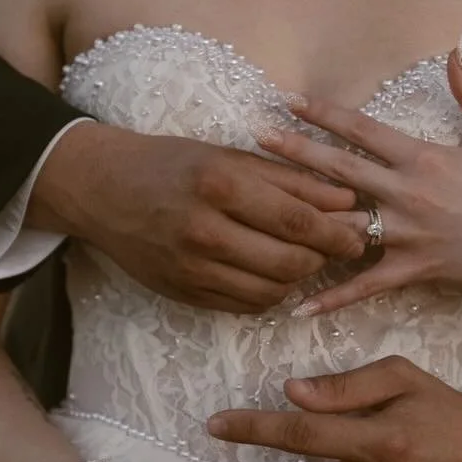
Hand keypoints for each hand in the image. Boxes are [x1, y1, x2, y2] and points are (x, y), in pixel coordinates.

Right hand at [31, 123, 364, 313]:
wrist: (102, 190)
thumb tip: (346, 201)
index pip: (298, 221)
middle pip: (291, 263)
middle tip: (336, 248)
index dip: (337, 233)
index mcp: (220, 185)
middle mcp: (205, 230)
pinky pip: (245, 305)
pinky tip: (270, 272)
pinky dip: (268, 293)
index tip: (359, 232)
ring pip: (272, 291)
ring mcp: (192, 268)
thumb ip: (289, 180)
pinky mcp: (184, 293)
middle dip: (324, 259)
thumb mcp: (230, 156)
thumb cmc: (172, 164)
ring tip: (304, 257)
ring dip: (298, 279)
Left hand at [251, 42, 461, 316]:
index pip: (362, 129)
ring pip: (343, 224)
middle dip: (294, 152)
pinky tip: (296, 306)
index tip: (287, 100)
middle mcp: (409, 194)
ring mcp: (409, 235)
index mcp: (424, 158)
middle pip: (340, 170)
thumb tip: (458, 47)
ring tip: (259, 215)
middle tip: (254, 137)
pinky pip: (366, 286)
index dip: (323, 113)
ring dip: (301, 218)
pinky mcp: (415, 271)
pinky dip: (332, 298)